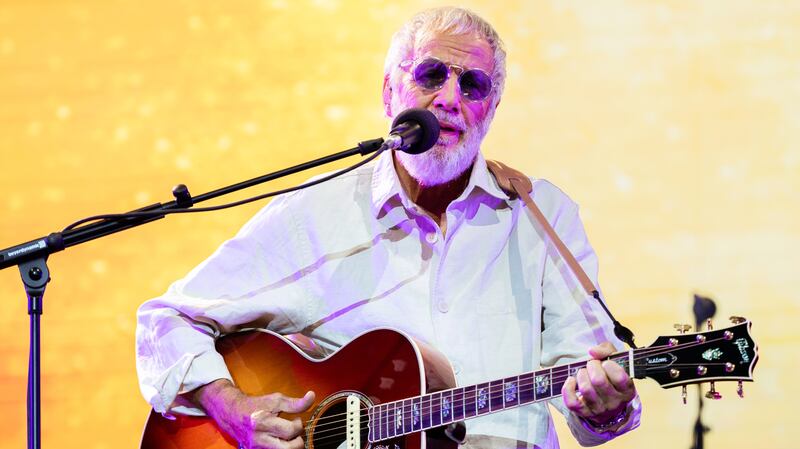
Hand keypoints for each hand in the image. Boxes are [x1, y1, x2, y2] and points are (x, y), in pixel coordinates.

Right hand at [193, 379, 315, 448]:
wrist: (233, 413)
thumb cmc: (256, 405)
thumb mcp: (276, 400)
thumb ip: (295, 402)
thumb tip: (312, 397)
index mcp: (263, 422)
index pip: (290, 430)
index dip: (298, 425)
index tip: (296, 420)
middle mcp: (258, 438)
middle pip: (289, 448)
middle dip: (297, 441)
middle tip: (294, 432)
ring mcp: (256, 448)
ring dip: (290, 446)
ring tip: (288, 437)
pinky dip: (281, 447)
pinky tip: (280, 441)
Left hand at [561, 342, 635, 426]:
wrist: (606, 402)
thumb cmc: (610, 376)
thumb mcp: (615, 361)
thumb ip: (607, 350)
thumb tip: (592, 351)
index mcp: (627, 390)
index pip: (619, 377)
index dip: (609, 365)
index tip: (605, 363)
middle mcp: (615, 402)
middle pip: (599, 380)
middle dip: (592, 366)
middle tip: (592, 365)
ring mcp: (599, 409)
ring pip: (585, 389)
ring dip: (581, 375)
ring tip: (583, 373)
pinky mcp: (584, 413)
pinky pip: (572, 402)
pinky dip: (568, 388)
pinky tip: (571, 381)